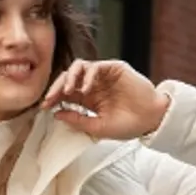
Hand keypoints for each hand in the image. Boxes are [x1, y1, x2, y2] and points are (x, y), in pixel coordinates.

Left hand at [40, 59, 169, 139]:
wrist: (152, 119)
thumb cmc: (128, 125)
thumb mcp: (98, 127)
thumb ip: (78, 120)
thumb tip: (56, 113)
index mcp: (88, 99)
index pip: (64, 94)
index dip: (53, 98)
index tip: (44, 106)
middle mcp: (93, 85)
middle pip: (67, 79)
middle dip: (55, 88)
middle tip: (49, 98)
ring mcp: (103, 76)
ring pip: (78, 67)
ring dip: (69, 78)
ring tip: (66, 91)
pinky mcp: (114, 68)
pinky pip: (95, 67)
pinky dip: (87, 76)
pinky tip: (85, 89)